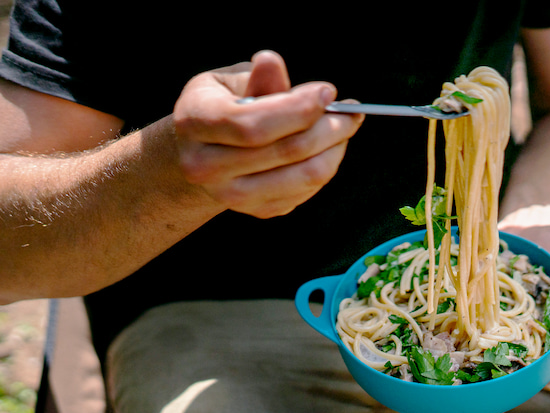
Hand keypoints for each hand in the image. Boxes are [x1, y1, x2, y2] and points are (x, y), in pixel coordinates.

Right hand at [173, 50, 364, 218]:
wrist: (199, 154)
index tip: (328, 91)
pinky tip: (328, 147)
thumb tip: (271, 63)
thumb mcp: (228, 82)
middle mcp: (206, 166)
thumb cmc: (221, 106)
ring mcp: (231, 196)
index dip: (297, 109)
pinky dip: (326, 165)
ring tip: (345, 126)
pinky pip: (307, 190)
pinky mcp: (258, 210)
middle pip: (285, 151)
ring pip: (304, 175)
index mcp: (195, 123)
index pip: (253, 125)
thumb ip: (257, 79)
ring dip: (335, 149)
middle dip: (328, 128)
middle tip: (351, 111)